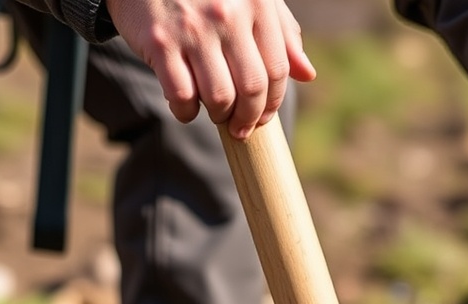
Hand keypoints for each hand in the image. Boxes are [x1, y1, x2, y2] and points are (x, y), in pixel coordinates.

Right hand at [104, 0, 315, 135]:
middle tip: (241, 127)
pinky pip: (181, 95)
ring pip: (219, 97)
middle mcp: (227, 15)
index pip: (277, 70)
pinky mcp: (160, 43)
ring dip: (219, 116)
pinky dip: (186, 112)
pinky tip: (186, 107)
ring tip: (216, 113)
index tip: (264, 116)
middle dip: (249, 118)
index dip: (273, 102)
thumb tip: (307, 74)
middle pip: (251, 88)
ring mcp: (193, 30)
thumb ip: (281, 34)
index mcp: (256, 4)